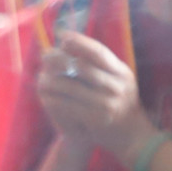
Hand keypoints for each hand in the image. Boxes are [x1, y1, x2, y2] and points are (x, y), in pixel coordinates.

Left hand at [36, 31, 147, 161]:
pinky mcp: (95, 119)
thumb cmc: (119, 102)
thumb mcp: (118, 80)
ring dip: (52, 79)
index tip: (62, 36)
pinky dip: (54, 99)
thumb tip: (72, 44)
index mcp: (122, 72)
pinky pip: (69, 106)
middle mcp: (116, 86)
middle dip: (60, 59)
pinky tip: (45, 95)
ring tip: (41, 75)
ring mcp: (107, 103)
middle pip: (82, 67)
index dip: (79, 42)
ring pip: (72, 87)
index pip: (99, 52)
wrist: (130, 134)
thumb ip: (101, 65)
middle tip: (45, 55)